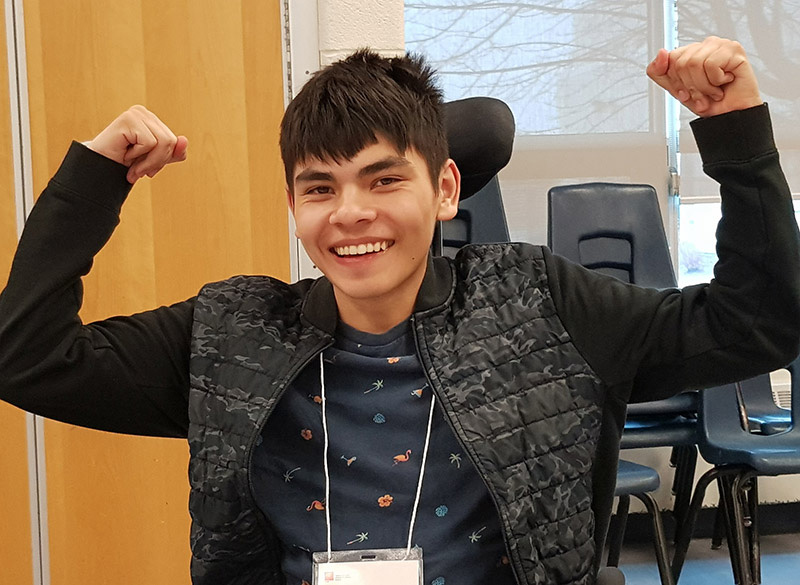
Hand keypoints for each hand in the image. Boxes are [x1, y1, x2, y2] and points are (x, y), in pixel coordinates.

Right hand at [83, 105, 187, 183]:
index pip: (174, 142)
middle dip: (157, 161)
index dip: (163, 160)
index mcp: (152, 120)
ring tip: (132, 164)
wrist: (99, 170)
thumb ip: (174, 152)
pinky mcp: (129, 119)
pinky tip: (125, 154)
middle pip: (171, 142)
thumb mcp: (156, 160)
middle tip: (138, 169)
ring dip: (148, 161)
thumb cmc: (125, 164)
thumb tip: (184, 140)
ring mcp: (136, 113)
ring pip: (163, 142)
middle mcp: (144, 112)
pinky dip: (138, 155)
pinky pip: (149, 142)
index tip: (148, 168)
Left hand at [647, 36, 762, 117]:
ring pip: (694, 63)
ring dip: (704, 86)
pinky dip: (716, 81)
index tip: (688, 91)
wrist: (730, 115)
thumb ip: (659, 73)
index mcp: (691, 52)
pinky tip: (725, 81)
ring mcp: (720, 45)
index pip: (671, 58)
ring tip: (714, 90)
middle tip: (703, 94)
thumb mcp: (676, 90)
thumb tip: (661, 53)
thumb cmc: (709, 102)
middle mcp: (705, 45)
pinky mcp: (734, 50)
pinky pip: (711, 64)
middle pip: (681, 62)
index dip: (677, 81)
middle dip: (690, 85)